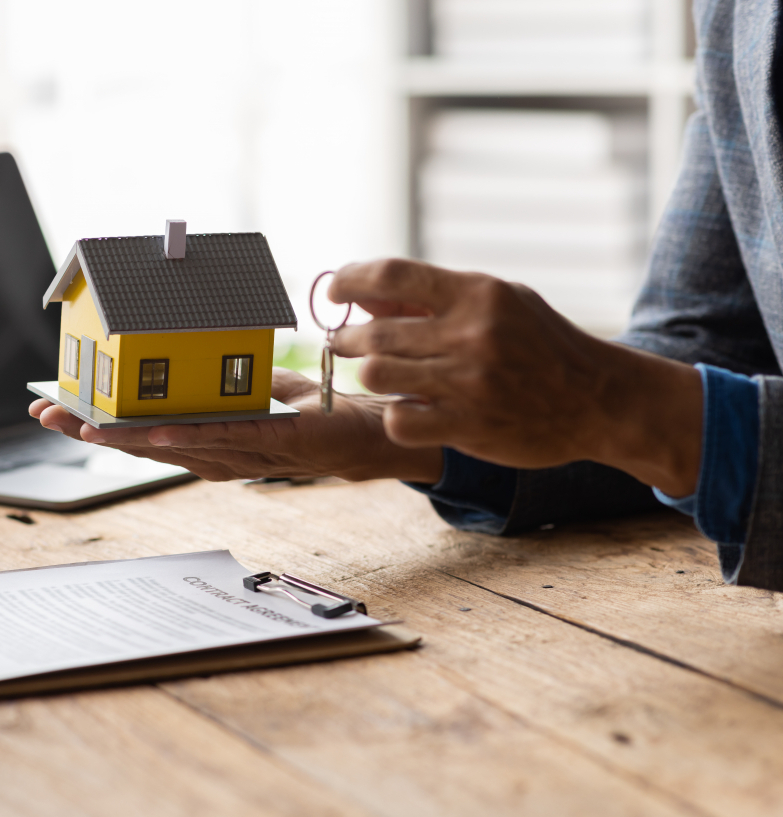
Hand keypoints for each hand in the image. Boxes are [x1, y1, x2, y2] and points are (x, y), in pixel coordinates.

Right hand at [29, 367, 442, 482]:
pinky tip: (155, 431)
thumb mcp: (255, 389)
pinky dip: (186, 437)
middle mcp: (215, 454)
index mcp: (205, 439)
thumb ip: (217, 384)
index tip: (53, 405)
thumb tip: (181, 353)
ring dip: (126, 437)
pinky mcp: (272, 445)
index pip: (139, 431)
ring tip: (85, 423)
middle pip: (142, 444)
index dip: (96, 422)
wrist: (370, 433)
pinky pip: (223, 440)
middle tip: (48, 414)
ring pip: (172, 447)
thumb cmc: (311, 413)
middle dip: (92, 430)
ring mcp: (241, 455)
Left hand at [327, 258, 702, 495]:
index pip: (392, 274)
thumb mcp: (499, 304)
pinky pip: (399, 420)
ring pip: (377, 374)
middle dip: (345, 337)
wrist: (600, 399)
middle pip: (374, 332)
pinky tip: (409, 409)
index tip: (334, 290)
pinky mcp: (468, 425)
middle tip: (342, 342)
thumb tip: (364, 295)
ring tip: (378, 374)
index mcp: (478, 293)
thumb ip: (434, 299)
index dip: (350, 279)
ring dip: (369, 375)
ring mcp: (469, 382)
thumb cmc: (541, 344)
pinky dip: (396, 415)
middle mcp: (471, 334)